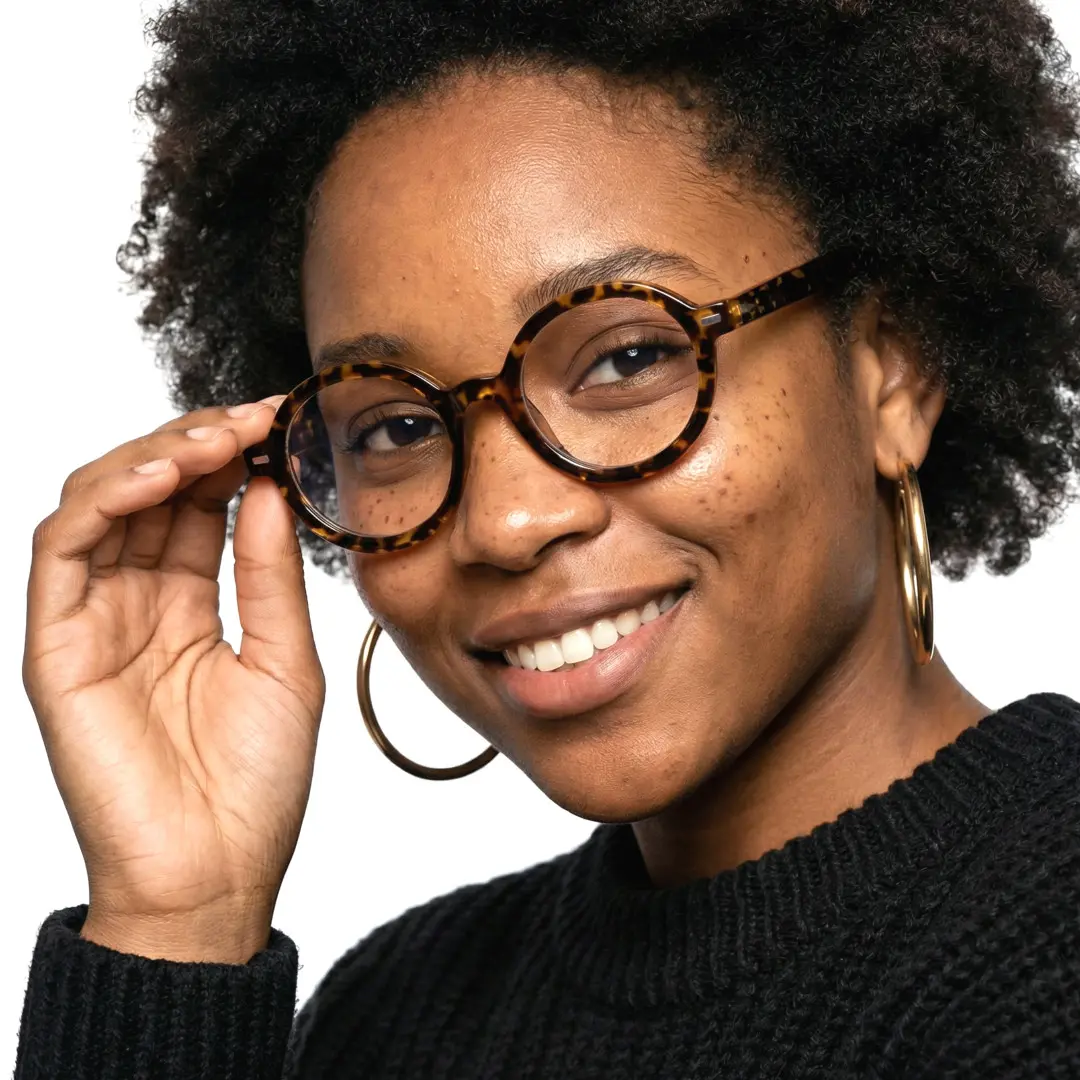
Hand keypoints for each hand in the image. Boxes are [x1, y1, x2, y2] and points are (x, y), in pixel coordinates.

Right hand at [23, 399, 325, 962]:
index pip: (202, 505)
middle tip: (252, 419)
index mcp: (192, 603)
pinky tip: (163, 478)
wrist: (216, 872)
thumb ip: (270, 574)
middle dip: (199, 444)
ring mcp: (93, 618)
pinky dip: (106, 499)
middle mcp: (138, 600)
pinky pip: (63, 548)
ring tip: (214, 441)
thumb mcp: (287, 659)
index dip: (236, 458)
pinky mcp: (56, 643)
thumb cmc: (256, 780)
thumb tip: (270, 488)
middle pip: (152, 491)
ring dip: (155, 457)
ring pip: (101, 502)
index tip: (281, 424)